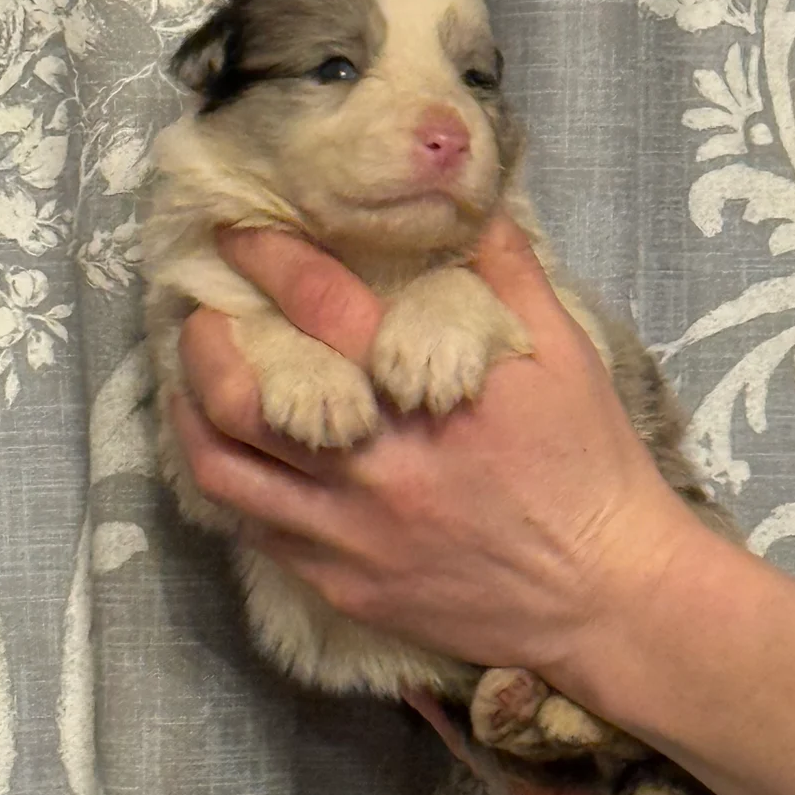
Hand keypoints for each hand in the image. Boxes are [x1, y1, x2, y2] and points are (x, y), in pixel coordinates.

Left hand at [174, 216, 711, 676]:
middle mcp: (377, 468)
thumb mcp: (568, 356)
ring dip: (193, 418)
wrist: (605, 593)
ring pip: (229, 475)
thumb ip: (511, 274)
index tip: (242, 234)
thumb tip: (472, 201)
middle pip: (244, 399)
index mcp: (429, 397)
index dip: (271, 259)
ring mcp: (353, 536)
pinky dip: (234, 486)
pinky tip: (237, 460)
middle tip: (199, 317)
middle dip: (202, 346)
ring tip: (190, 387)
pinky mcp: (347, 586)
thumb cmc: (592, 466)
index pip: (323, 307)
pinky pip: (259, 534)